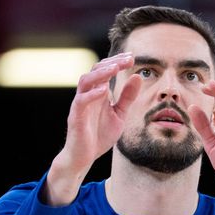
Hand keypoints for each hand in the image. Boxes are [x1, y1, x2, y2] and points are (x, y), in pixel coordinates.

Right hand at [46, 52, 141, 204]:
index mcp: (98, 93)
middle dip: (112, 63)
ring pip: (86, 81)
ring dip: (101, 73)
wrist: (84, 157)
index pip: (106, 70)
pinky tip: (104, 90)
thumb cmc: (99, 135)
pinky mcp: (76, 117)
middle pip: (95, 70)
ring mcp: (80, 105)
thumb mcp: (119, 114)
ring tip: (115, 68)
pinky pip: (81, 101)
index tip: (132, 57)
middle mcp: (88, 95)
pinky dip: (92, 94)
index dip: (118, 61)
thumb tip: (138, 76)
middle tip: (127, 59)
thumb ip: (127, 97)